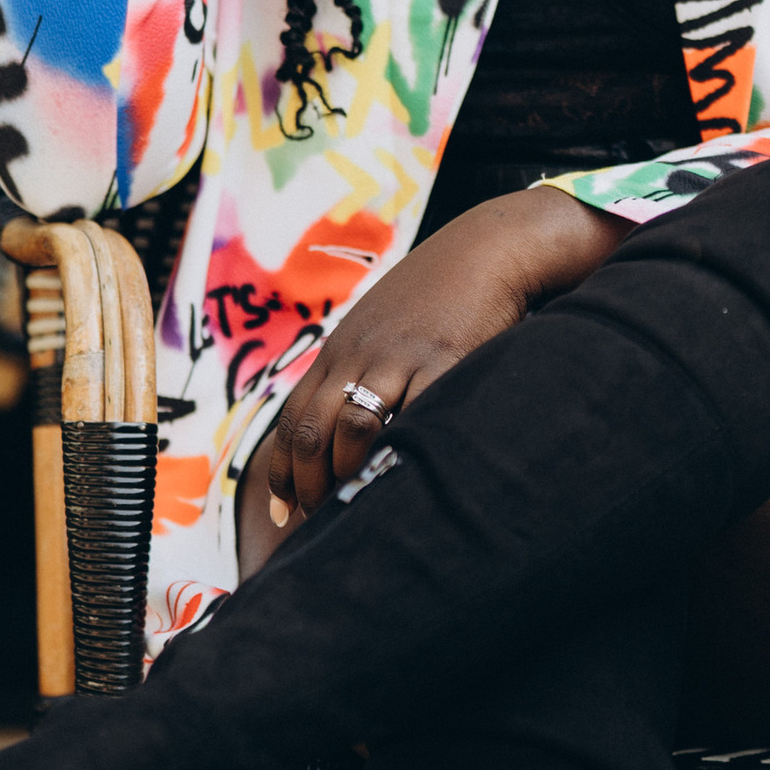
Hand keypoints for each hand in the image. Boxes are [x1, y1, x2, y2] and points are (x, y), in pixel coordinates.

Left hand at [237, 188, 626, 571]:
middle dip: (307, 484)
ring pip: (352, 429)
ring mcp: (398, 359)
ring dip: (348, 476)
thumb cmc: (437, 296)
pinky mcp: (443, 362)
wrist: (488, 249)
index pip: (292, 419)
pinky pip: (413, 417)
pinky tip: (405, 480)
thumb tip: (341, 426)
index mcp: (339, 351)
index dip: (282, 470)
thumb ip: (358, 369)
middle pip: (311, 431)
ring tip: (357, 507)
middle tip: (314, 520)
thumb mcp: (381, 327)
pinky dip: (402, 453)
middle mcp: (358, 356)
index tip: (282, 509)